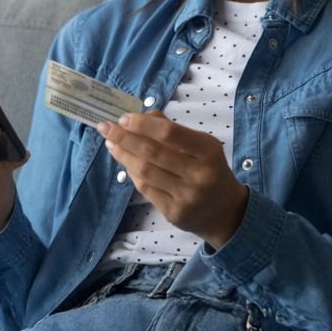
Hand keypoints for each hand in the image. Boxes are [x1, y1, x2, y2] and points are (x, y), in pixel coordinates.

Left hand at [96, 110, 249, 250]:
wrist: (226, 212)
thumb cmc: (208, 170)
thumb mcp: (201, 145)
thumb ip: (171, 129)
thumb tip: (139, 117)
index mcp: (208, 150)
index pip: (169, 132)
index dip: (142, 124)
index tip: (123, 118)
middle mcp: (199, 173)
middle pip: (152, 152)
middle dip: (124, 137)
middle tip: (105, 127)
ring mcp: (187, 196)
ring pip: (145, 171)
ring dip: (123, 155)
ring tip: (111, 144)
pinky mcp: (175, 213)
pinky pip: (146, 189)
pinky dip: (133, 173)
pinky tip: (126, 163)